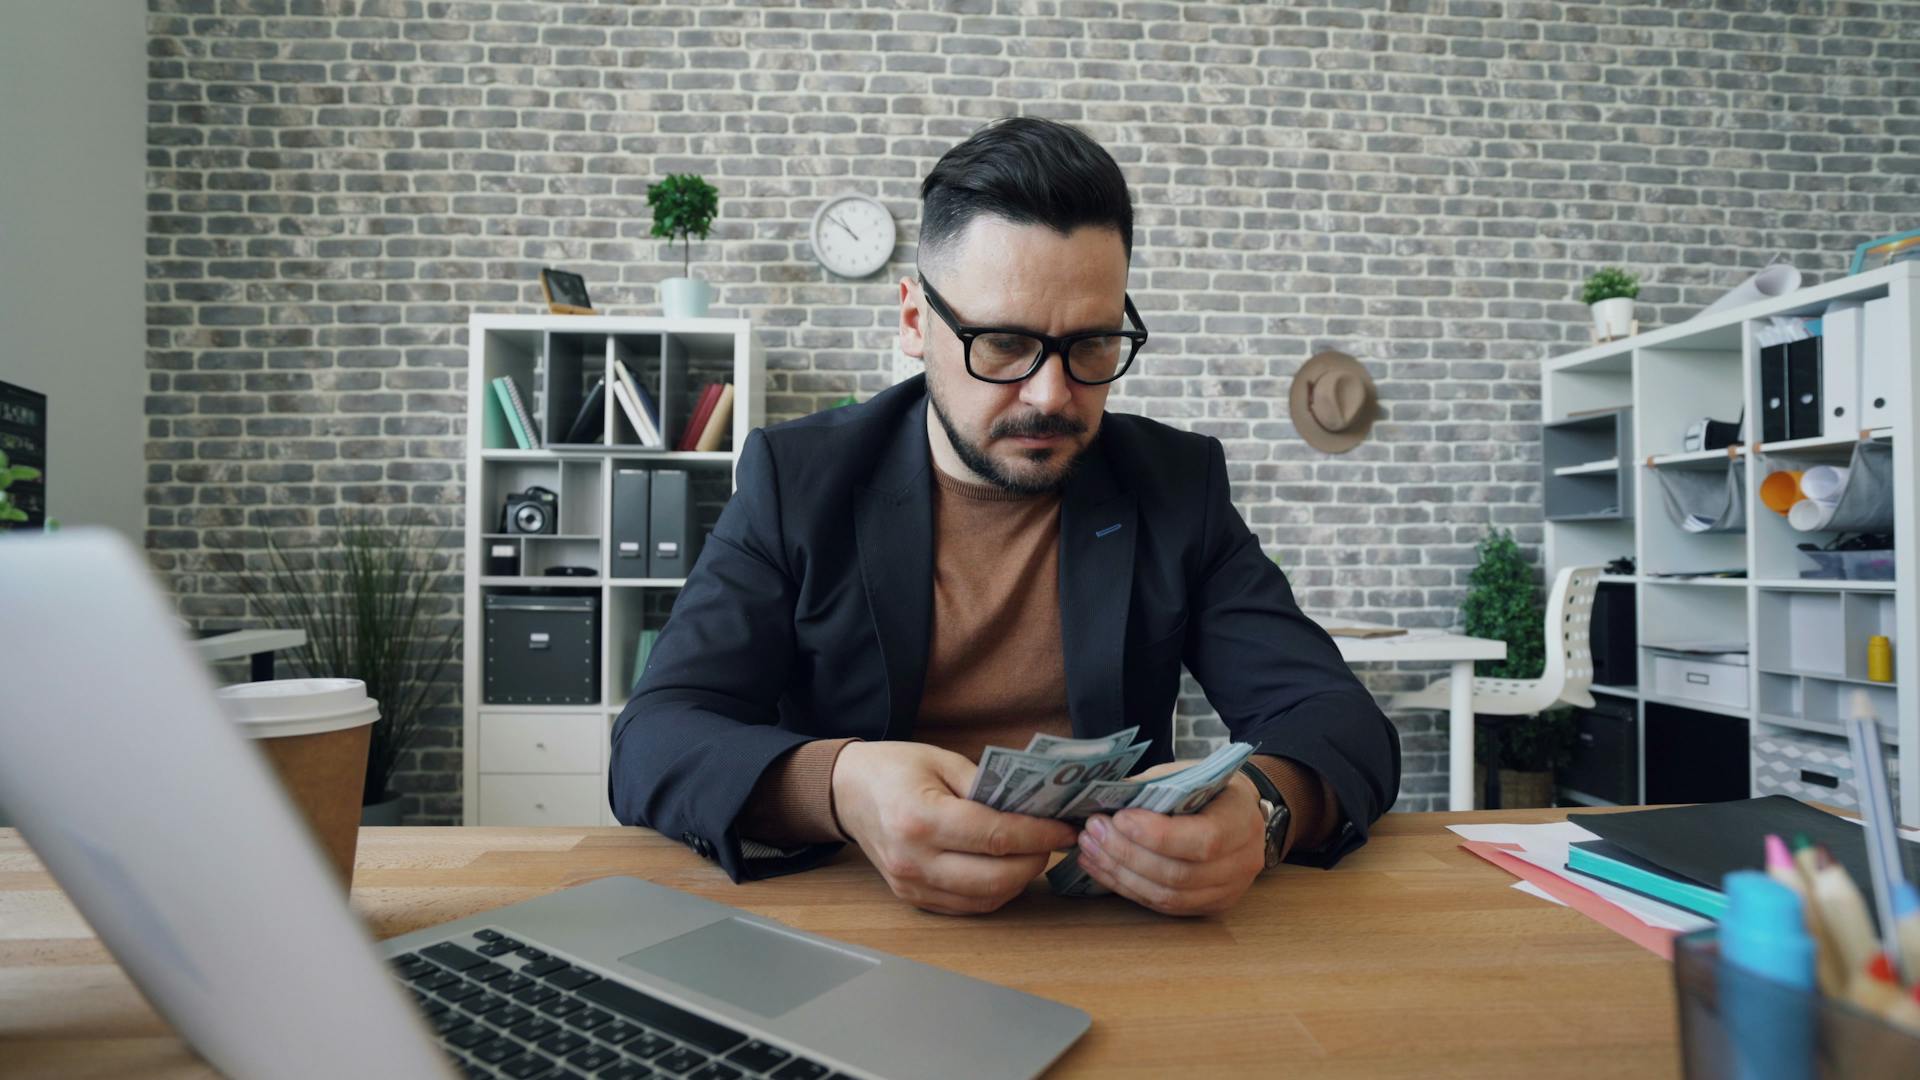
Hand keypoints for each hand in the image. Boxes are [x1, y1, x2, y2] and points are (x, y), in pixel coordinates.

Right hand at [830, 741, 1078, 915]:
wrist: (848, 792)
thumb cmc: (895, 769)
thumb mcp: (943, 761)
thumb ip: (987, 785)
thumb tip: (1034, 808)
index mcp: (920, 819)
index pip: (995, 836)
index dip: (1039, 835)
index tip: (1065, 828)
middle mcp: (914, 859)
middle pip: (995, 878)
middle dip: (1035, 861)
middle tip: (1052, 841)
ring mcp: (911, 884)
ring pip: (985, 899)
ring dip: (1019, 880)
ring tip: (1032, 853)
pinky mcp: (912, 898)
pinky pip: (967, 907)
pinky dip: (995, 892)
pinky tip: (1005, 868)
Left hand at [1071, 762, 1267, 915]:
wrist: (1239, 812)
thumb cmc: (1208, 788)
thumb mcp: (1187, 775)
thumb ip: (1150, 787)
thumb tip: (1100, 795)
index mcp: (1241, 822)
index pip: (1203, 840)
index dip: (1157, 835)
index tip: (1119, 818)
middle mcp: (1241, 863)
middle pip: (1179, 874)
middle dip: (1128, 854)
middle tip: (1094, 831)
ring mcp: (1227, 891)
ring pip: (1168, 896)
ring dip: (1121, 874)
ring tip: (1089, 849)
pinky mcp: (1207, 906)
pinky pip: (1163, 905)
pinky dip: (1127, 888)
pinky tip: (1101, 867)